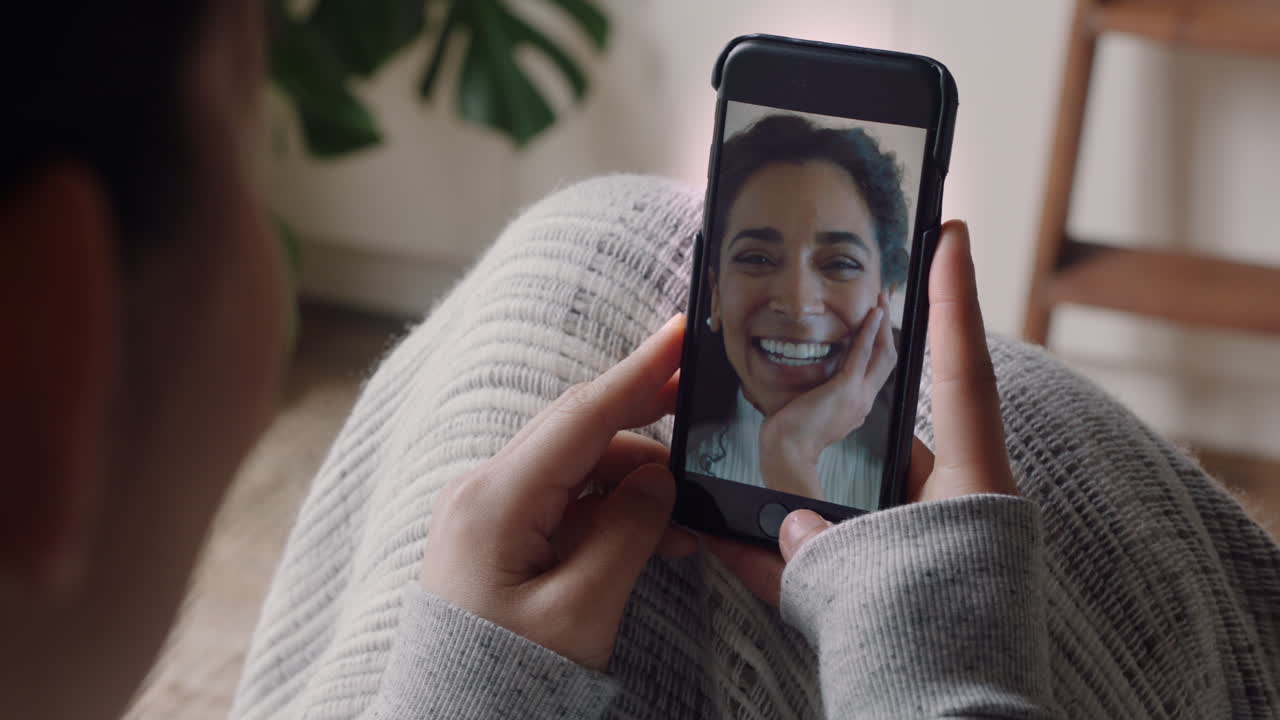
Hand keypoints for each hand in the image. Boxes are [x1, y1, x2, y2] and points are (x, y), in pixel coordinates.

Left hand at [418, 315, 696, 670]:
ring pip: (578, 470)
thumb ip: (627, 532)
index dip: (638, 374)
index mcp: (495, 500)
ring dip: (634, 484)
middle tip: (704, 404)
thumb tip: (658, 481)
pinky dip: (610, 511)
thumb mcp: (580, 613)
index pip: (581, 418)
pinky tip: (653, 535)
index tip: (678, 333)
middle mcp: (484, 492)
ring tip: (687, 522)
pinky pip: (564, 503)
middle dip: (645, 422)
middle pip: (580, 436)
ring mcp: (488, 513)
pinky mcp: (498, 536)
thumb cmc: (503, 683)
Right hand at [707, 220, 1016, 605]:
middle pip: (876, 439)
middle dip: (821, 416)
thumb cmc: (939, 650)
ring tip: (721, 461)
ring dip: (778, 493)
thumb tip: (787, 528)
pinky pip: (810, 557)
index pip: (963, 373)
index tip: (951, 230)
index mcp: (970, 487)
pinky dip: (767, 551)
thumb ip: (831, 546)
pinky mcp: (868, 589)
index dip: (955, 299)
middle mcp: (940, 509)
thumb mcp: (887, 582)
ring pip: (832, 500)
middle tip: (781, 370)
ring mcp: (904, 548)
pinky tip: (713, 538)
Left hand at [757, 292, 896, 498]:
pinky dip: (869, 332)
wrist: (787, 451)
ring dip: (883, 324)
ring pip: (882, 354)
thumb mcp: (815, 412)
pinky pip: (862, 354)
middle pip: (888, 359)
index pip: (877, 371)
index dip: (881, 345)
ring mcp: (859, 396)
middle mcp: (864, 401)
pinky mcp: (846, 389)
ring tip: (882, 300)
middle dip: (889, 329)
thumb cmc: (792, 433)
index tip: (877, 325)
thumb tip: (819, 383)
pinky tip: (872, 314)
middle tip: (885, 303)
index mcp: (858, 406)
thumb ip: (824, 396)